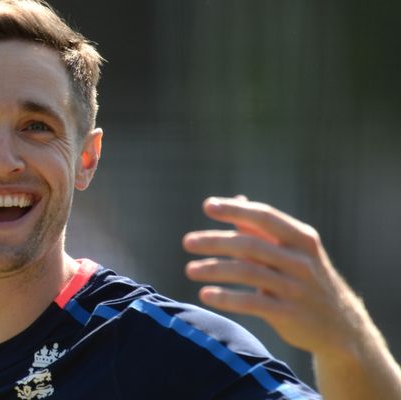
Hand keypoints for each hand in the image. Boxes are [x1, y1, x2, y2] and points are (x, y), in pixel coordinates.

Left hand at [183, 196, 363, 356]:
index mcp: (302, 239)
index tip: (208, 206)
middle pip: (250, 244)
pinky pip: (251, 303)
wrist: (341, 328)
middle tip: (187, 242)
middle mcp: (301, 261)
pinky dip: (226, 298)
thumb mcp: (292, 252)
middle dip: (215, 241)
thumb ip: (263, 229)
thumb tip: (236, 200)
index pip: (264, 216)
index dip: (235, 210)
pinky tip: (205, 294)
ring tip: (190, 270)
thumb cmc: (306, 281)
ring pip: (247, 272)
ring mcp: (296, 288)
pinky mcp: (289, 314)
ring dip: (214, 269)